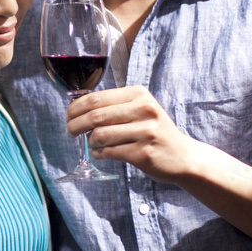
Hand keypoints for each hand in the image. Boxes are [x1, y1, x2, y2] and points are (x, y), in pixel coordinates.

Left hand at [65, 85, 196, 181]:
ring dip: (89, 142)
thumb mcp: (140, 109)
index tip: (68, 116)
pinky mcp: (143, 153)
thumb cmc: (154, 131)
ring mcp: (145, 132)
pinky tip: (102, 153)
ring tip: (93, 144)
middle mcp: (144, 109)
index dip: (75, 108)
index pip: (96, 98)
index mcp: (139, 94)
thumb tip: (75, 107)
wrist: (183, 156)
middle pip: (95, 116)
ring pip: (99, 135)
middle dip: (75, 125)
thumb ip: (113, 106)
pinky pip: (109, 152)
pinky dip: (99, 153)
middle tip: (70, 132)